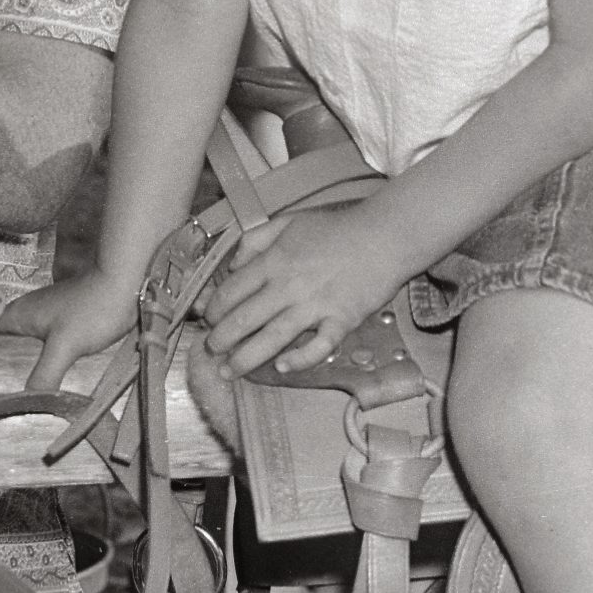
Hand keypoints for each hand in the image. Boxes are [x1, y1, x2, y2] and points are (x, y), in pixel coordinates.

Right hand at [0, 267, 140, 392]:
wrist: (125, 285)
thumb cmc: (93, 309)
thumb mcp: (65, 346)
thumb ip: (43, 375)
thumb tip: (25, 403)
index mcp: (16, 315)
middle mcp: (24, 315)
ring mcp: (43, 319)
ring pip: (20, 347)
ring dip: (15, 367)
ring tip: (6, 394)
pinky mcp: (61, 326)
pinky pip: (40, 348)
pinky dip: (37, 363)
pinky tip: (39, 380)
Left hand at [203, 203, 401, 377]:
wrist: (384, 237)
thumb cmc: (337, 229)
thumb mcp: (289, 221)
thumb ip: (255, 239)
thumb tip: (233, 264)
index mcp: (275, 260)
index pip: (233, 289)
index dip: (215, 308)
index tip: (209, 320)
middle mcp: (289, 285)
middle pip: (245, 318)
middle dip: (222, 338)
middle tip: (211, 350)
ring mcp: (316, 305)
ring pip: (272, 337)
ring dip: (246, 357)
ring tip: (229, 371)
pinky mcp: (341, 320)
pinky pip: (318, 346)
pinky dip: (300, 359)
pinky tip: (284, 367)